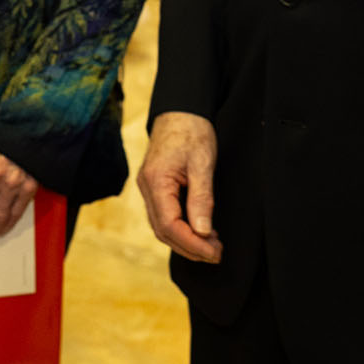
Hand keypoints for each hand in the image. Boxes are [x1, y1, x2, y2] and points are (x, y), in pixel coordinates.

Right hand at [138, 112, 222, 262]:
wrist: (181, 110)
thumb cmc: (192, 131)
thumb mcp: (203, 163)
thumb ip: (202, 199)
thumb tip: (203, 232)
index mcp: (156, 181)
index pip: (169, 225)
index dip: (192, 244)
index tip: (214, 252)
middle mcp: (147, 188)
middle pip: (163, 231)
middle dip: (190, 248)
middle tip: (217, 254)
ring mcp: (149, 188)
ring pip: (162, 227)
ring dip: (186, 241)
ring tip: (212, 246)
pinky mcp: (155, 187)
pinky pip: (164, 216)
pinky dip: (182, 229)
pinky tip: (201, 230)